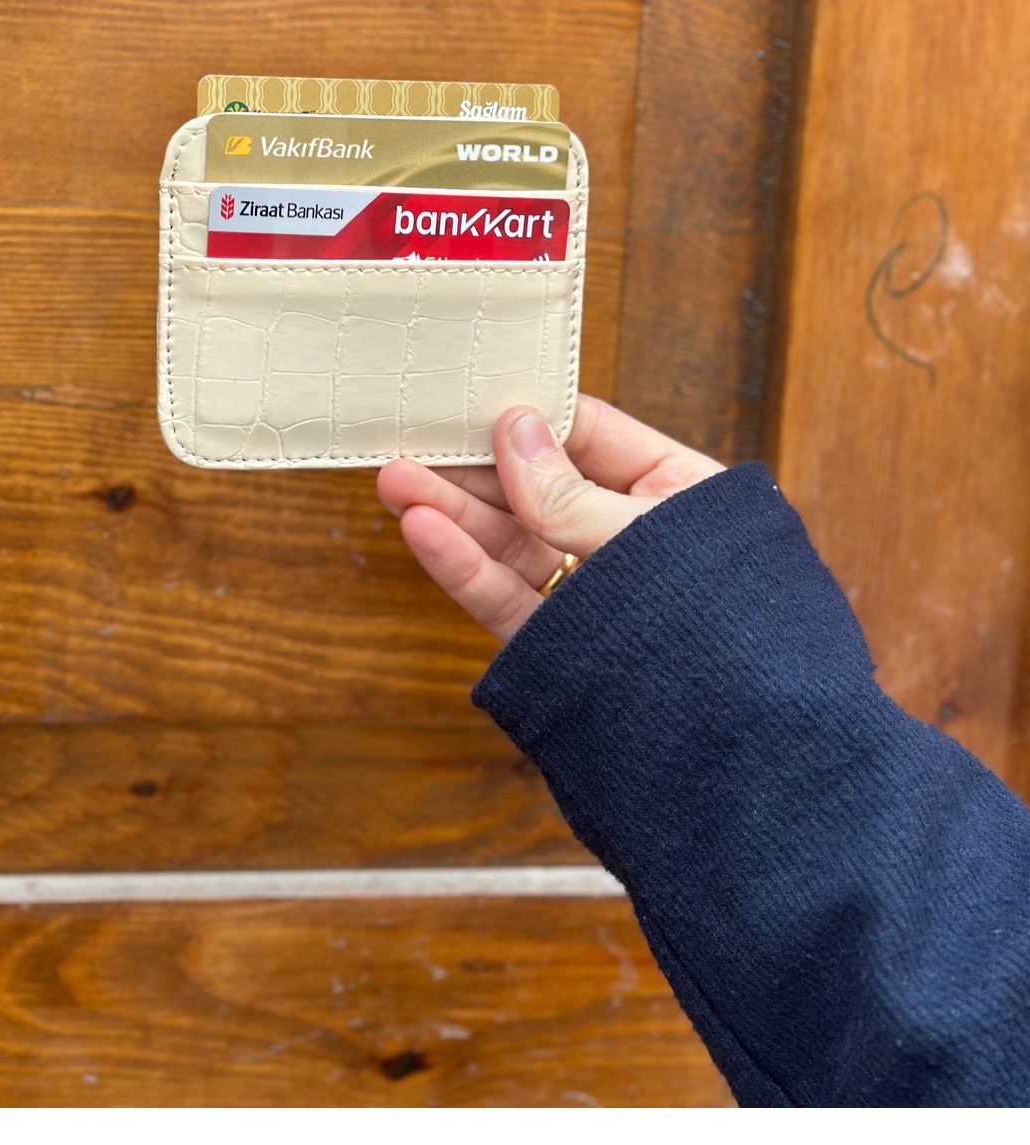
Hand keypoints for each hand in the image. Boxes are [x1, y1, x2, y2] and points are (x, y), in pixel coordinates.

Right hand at [377, 395, 721, 644]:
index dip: (531, 417)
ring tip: (396, 481)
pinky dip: (465, 568)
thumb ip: (570, 494)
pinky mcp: (564, 645)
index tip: (472, 398)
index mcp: (676, 493)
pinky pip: (509, 598)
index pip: (591, 436)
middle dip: (473, 466)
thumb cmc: (729, 626)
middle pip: (538, 488)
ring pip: (513, 543)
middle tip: (413, 440)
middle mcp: (631, 539)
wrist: (748, 746)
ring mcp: (594, 595)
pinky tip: (425, 533)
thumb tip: (515, 430)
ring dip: (453, 513)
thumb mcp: (646, 539)